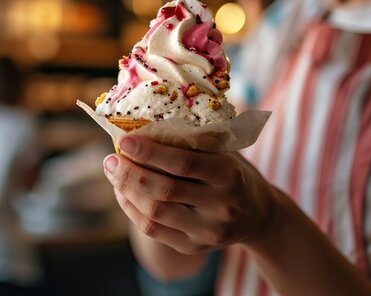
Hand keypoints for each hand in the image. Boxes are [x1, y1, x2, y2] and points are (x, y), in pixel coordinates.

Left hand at [103, 135, 278, 254]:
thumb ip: (195, 142)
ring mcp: (207, 232)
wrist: (259, 216)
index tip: (125, 139)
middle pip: (165, 191)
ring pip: (155, 213)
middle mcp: (221, 207)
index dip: (151, 152)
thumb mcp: (226, 153)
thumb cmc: (233, 173)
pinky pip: (153, 230)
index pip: (184, 164)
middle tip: (111, 158)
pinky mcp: (193, 248)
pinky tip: (122, 192)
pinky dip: (132, 209)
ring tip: (112, 171)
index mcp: (229, 176)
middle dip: (131, 173)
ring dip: (127, 190)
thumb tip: (144, 123)